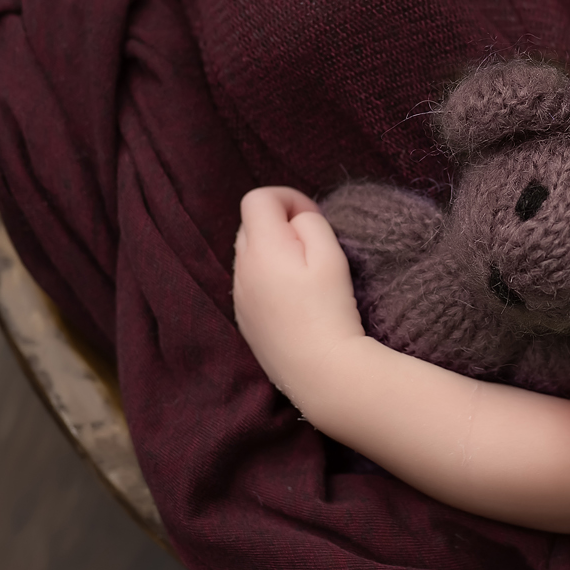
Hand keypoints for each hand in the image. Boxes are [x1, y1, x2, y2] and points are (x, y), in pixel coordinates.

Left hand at [232, 187, 363, 395]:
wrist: (320, 371)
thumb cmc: (330, 310)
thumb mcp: (331, 255)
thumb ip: (310, 223)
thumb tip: (296, 218)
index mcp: (261, 248)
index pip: (257, 198)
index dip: (288, 198)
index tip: (313, 217)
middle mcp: (241, 270)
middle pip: (251, 225)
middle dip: (280, 224)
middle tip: (313, 245)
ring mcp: (239, 298)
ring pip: (249, 256)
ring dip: (273, 252)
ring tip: (305, 275)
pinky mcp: (245, 321)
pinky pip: (251, 285)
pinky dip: (269, 280)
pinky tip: (295, 301)